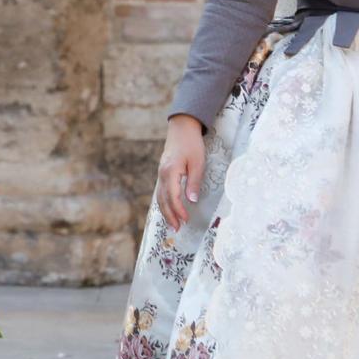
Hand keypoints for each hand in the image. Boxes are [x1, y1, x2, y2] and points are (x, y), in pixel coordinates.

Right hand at [156, 115, 206, 229]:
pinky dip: (164, 203)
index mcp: (170, 172)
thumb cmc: (192, 144)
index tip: (186, 220)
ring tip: (173, 224)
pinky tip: (169, 209)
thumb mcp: (197, 163)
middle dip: (169, 216)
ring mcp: (161, 174)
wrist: (182, 128)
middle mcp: (162, 175)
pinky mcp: (163, 173)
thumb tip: (191, 201)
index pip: (173, 197)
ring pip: (160, 197)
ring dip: (166, 212)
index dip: (179, 211)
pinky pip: (161, 192)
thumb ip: (193, 182)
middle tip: (177, 230)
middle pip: (163, 200)